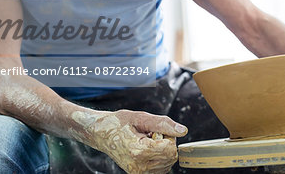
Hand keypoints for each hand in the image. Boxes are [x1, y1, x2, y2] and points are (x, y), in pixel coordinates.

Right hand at [72, 109, 187, 172]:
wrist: (101, 133)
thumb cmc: (118, 123)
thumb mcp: (140, 117)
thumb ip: (163, 124)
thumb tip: (183, 131)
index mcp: (139, 150)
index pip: (170, 149)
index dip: (168, 136)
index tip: (156, 130)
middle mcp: (138, 165)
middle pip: (171, 157)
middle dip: (166, 143)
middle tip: (151, 135)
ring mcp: (138, 172)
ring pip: (167, 165)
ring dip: (163, 151)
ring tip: (147, 142)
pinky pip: (160, 169)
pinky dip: (159, 158)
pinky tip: (147, 150)